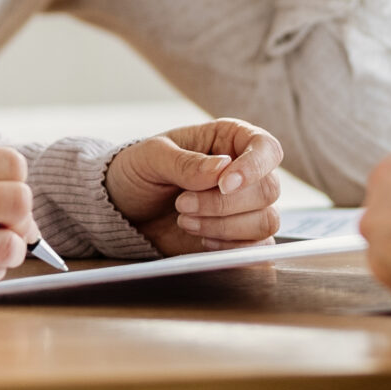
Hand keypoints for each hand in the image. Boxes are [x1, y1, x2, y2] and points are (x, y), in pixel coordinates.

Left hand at [104, 119, 285, 254]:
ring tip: (185, 221)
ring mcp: (244, 207)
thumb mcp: (151, 157)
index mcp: (230, 140)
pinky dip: (231, 249)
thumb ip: (186, 162)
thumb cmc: (137, 172)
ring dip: (225, 227)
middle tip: (182, 204)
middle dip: (223, 203)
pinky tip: (202, 240)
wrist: (122, 212)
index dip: (253, 167)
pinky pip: (258, 248)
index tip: (223, 184)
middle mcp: (245, 172)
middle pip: (268, 190)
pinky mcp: (239, 238)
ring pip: (266, 221)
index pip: (267, 149)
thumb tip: (223, 168)